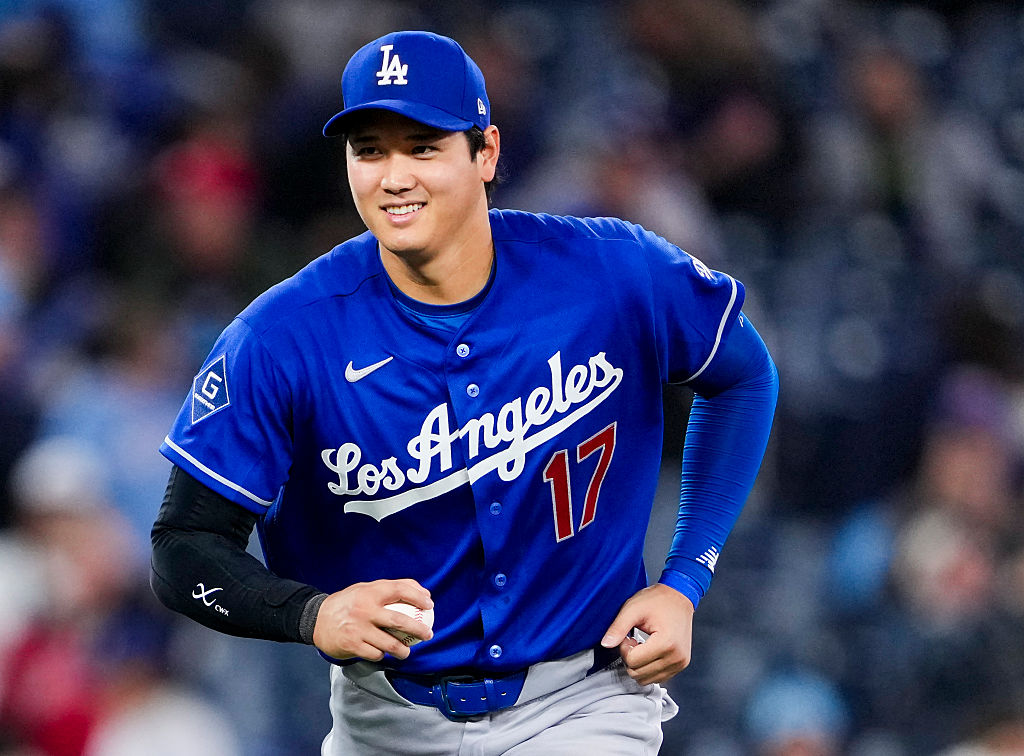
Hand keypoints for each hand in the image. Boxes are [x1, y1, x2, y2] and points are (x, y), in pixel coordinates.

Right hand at [312, 579, 432, 661]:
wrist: (316, 619)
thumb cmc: (348, 603)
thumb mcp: (366, 589)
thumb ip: (391, 588)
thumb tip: (423, 592)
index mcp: (370, 592)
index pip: (399, 590)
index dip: (418, 596)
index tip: (430, 605)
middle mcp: (365, 610)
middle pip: (399, 621)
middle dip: (418, 630)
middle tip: (428, 634)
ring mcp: (358, 629)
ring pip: (389, 644)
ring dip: (403, 650)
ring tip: (407, 652)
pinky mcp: (352, 645)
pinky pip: (375, 654)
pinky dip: (382, 655)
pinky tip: (384, 654)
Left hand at [600, 583, 694, 684]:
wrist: (679, 597)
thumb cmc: (658, 600)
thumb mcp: (633, 609)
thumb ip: (618, 627)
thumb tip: (606, 644)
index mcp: (666, 643)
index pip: (633, 661)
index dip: (624, 649)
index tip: (628, 636)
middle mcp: (676, 657)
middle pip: (638, 673)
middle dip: (630, 658)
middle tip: (632, 640)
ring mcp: (680, 663)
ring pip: (647, 679)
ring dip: (639, 665)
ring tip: (641, 646)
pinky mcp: (681, 665)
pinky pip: (658, 678)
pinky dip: (648, 668)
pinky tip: (649, 651)